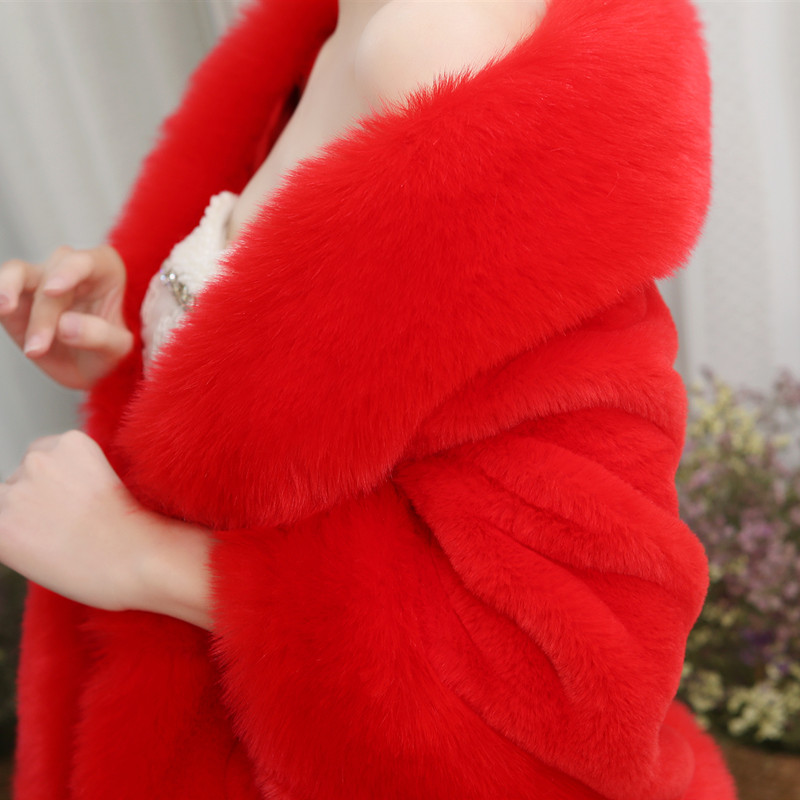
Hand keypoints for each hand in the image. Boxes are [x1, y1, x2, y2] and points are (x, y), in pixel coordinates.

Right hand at [0, 244, 133, 389]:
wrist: (89, 369)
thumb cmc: (108, 351)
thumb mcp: (118, 349)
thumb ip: (100, 336)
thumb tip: (65, 325)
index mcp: (103, 270)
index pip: (84, 262)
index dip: (67, 273)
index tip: (52, 291)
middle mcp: (69, 268)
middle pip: (49, 277)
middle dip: (42, 315)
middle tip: (38, 348)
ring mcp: (39, 280)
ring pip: (16, 272)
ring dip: (7, 290)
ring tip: (4, 310)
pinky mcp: (15, 297)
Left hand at [0, 430, 213, 627]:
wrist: (138, 557)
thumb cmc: (137, 529)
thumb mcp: (114, 480)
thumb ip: (77, 476)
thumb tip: (54, 499)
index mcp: (69, 441)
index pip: (42, 459)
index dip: (55, 485)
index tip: (74, 504)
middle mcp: (37, 459)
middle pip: (20, 480)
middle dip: (36, 501)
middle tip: (68, 526)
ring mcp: (16, 492)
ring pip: (5, 506)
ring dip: (24, 522)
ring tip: (61, 543)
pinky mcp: (1, 528)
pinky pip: (0, 535)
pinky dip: (15, 548)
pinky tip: (46, 555)